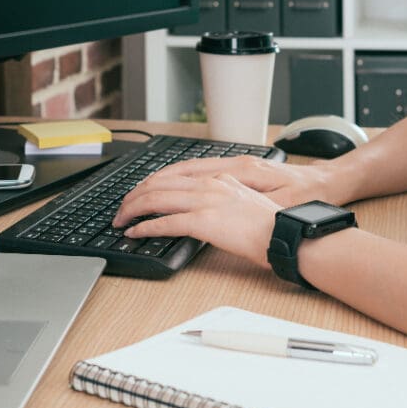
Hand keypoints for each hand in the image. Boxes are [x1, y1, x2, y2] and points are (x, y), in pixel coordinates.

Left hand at [112, 156, 338, 266]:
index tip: (139, 192)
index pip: (174, 174)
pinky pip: (166, 222)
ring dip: (133, 209)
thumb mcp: (245, 200)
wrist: (285, 232)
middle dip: (134, 196)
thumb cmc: (271, 224)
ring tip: (121, 220)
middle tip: (121, 208)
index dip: (151, 183)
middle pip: (160, 183)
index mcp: (220, 177)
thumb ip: (223, 197)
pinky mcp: (204, 222)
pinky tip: (135, 233)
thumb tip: (204, 207)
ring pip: (157, 199)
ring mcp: (206, 201)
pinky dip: (146, 227)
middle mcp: (210, 184)